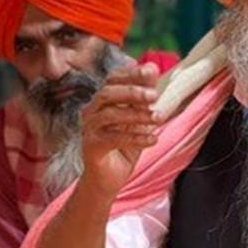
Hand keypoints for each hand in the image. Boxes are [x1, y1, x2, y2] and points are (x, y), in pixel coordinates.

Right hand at [79, 63, 160, 197]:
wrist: (108, 179)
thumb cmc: (124, 146)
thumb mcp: (138, 120)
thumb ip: (144, 97)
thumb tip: (153, 68)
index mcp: (102, 101)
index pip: (113, 79)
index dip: (131, 74)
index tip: (152, 72)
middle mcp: (91, 111)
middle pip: (107, 93)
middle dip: (133, 92)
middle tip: (155, 96)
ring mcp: (89, 129)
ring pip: (110, 115)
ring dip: (137, 115)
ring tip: (158, 119)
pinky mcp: (92, 146)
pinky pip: (113, 138)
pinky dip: (136, 137)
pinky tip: (153, 139)